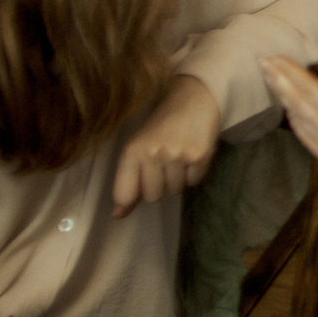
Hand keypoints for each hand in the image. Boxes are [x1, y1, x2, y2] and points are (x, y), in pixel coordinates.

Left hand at [111, 75, 221, 217]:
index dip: (133, 195)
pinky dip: (192, 174)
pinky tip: (191, 155)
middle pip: (152, 196)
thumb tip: (117, 216)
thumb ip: (129, 183)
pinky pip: (193, 182)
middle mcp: (153, 154)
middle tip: (163, 164)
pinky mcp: (200, 156)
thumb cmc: (161, 127)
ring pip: (173, 191)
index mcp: (132, 151)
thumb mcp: (138, 149)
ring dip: (176, 179)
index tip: (140, 183)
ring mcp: (178, 155)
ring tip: (178, 158)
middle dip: (158, 185)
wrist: (193, 100)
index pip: (124, 194)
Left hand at [264, 59, 317, 186]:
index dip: (293, 73)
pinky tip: (288, 114)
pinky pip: (305, 135)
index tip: (275, 58)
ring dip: (282, 96)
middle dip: (280, 80)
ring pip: (298, 116)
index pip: (312, 90)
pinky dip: (294, 122)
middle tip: (261, 62)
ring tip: (269, 79)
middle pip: (299, 101)